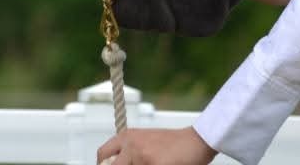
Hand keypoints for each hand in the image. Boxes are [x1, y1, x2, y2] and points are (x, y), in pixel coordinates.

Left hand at [97, 127, 215, 164]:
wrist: (196, 141)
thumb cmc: (173, 145)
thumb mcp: (145, 142)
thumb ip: (130, 153)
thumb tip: (113, 164)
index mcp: (127, 136)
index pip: (103, 155)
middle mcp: (131, 144)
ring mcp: (142, 155)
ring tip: (155, 163)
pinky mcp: (154, 164)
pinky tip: (162, 164)